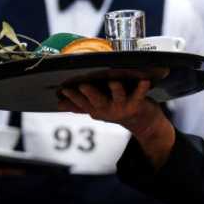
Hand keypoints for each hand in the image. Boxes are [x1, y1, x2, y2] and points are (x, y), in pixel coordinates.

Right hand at [58, 80, 174, 168]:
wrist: (143, 123)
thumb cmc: (118, 110)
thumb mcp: (97, 110)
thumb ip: (79, 106)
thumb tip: (59, 104)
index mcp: (97, 110)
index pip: (82, 103)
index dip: (73, 97)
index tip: (64, 89)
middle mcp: (108, 110)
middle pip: (97, 101)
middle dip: (89, 94)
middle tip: (82, 86)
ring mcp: (123, 107)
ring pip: (118, 97)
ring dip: (116, 89)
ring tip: (113, 81)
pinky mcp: (137, 104)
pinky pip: (140, 95)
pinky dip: (142, 88)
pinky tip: (144, 81)